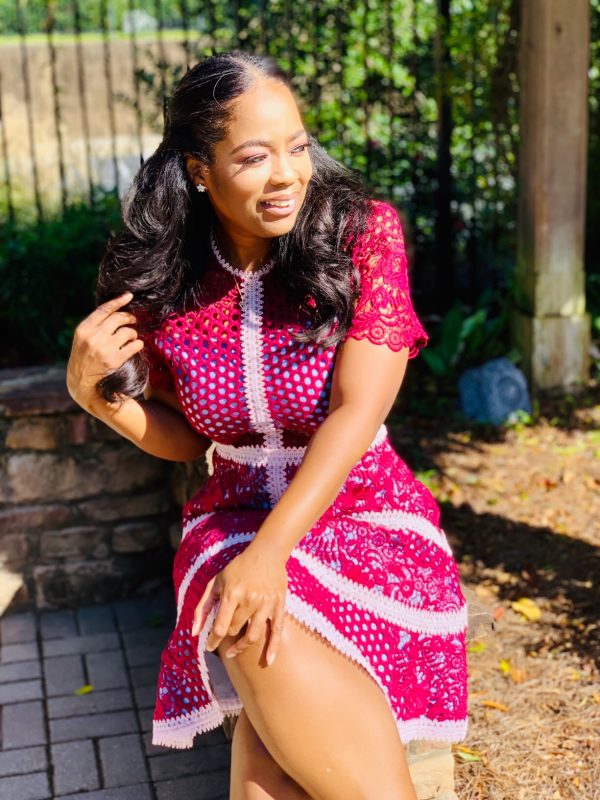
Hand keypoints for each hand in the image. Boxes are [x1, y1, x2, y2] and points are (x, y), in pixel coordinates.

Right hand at [66, 291, 142, 408]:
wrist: (80, 382)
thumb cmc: (83, 357)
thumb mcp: (82, 339)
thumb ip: (95, 325)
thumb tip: (115, 311)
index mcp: (83, 329)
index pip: (103, 310)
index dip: (118, 301)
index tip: (129, 296)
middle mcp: (93, 337)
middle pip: (117, 319)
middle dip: (128, 318)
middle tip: (133, 320)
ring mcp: (103, 349)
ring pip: (127, 332)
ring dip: (133, 333)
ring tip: (131, 336)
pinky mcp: (114, 360)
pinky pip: (133, 346)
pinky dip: (138, 344)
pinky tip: (137, 345)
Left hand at [191, 545, 287, 666]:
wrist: (267, 553)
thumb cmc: (238, 568)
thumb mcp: (216, 582)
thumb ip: (203, 607)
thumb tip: (194, 633)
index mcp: (232, 593)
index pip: (220, 627)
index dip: (213, 640)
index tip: (209, 646)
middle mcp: (250, 600)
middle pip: (235, 630)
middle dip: (227, 634)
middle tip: (224, 633)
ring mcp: (266, 604)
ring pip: (253, 636)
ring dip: (241, 647)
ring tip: (233, 651)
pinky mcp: (279, 606)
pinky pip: (276, 631)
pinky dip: (272, 648)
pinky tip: (267, 661)